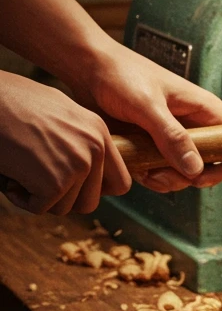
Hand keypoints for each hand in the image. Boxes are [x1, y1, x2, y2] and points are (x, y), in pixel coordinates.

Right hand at [0, 73, 130, 213]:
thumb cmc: (16, 102)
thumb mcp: (62, 114)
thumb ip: (81, 140)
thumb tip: (87, 167)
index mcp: (99, 133)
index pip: (121, 183)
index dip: (97, 192)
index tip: (75, 188)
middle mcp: (94, 150)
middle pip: (90, 201)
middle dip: (63, 198)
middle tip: (39, 180)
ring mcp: (77, 166)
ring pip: (64, 208)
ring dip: (40, 197)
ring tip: (22, 171)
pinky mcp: (54, 183)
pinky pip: (40, 208)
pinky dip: (20, 198)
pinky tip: (10, 176)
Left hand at [75, 41, 221, 194]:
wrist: (89, 69)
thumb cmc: (121, 75)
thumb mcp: (148, 106)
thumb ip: (172, 137)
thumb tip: (196, 170)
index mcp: (206, 112)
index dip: (220, 168)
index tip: (195, 177)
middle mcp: (195, 126)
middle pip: (206, 168)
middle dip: (183, 178)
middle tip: (156, 174)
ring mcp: (175, 138)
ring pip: (183, 174)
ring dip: (163, 179)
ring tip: (140, 167)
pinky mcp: (155, 146)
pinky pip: (161, 171)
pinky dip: (148, 175)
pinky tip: (133, 165)